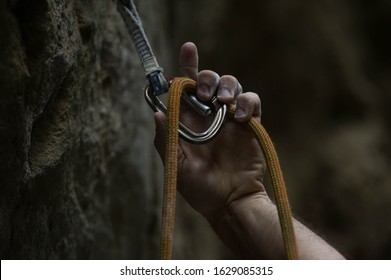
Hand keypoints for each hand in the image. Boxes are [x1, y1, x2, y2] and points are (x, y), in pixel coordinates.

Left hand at [154, 42, 267, 217]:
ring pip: (232, 85)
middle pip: (210, 80)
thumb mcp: (176, 165)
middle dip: (208, 79)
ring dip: (227, 86)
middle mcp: (209, 115)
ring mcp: (230, 118)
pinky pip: (251, 101)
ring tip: (223, 103)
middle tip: (207, 94)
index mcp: (188, 120)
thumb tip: (155, 112)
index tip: (188, 48)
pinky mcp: (249, 124)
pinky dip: (246, 102)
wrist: (228, 202)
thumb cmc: (199, 188)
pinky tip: (238, 117)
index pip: (186, 87)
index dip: (186, 66)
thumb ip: (165, 138)